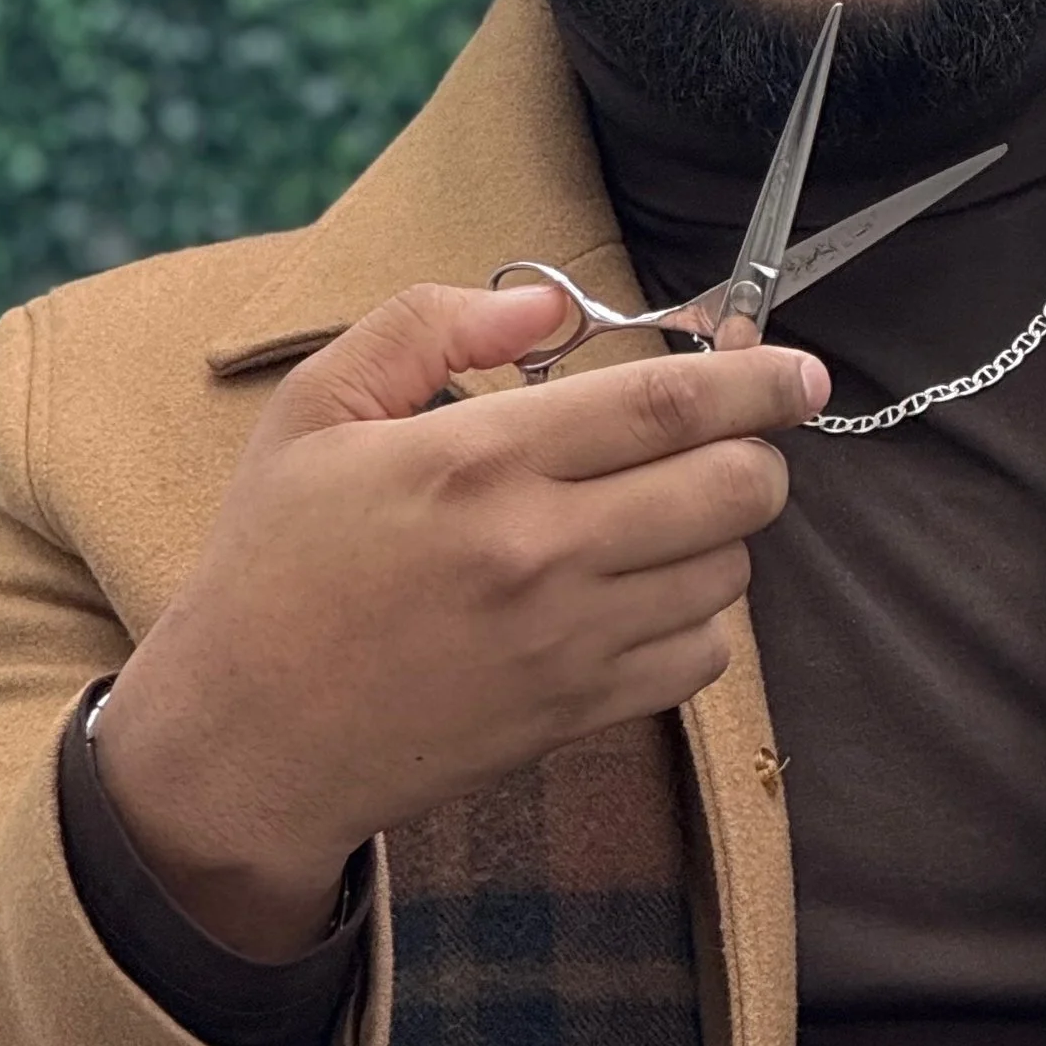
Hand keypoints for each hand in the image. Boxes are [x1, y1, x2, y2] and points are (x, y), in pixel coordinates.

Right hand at [92, 280, 825, 956]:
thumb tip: (545, 305)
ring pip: (727, 574)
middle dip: (757, 453)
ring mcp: (569, 642)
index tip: (801, 371)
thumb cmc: (273, 564)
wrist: (244, 740)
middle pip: (734, 489)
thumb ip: (430, 328)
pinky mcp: (577, 713)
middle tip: (727, 442)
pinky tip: (641, 596)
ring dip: (719, 536)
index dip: (759, 379)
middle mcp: (543, 551)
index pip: (669, 404)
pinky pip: (699, 660)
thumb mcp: (317, 410)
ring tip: (658, 518)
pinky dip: (697, 622)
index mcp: (482, 461)